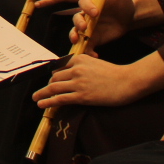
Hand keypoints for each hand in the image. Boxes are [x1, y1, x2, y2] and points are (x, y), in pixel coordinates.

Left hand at [34, 52, 163, 110]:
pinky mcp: (82, 96)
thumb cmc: (115, 74)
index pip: (60, 67)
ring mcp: (78, 82)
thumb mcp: (95, 64)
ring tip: (36, 98)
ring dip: (42, 93)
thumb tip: (71, 75)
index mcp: (79, 59)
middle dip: (48, 86)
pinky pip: (60, 99)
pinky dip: (48, 101)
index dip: (53, 76)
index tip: (49, 81)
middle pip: (55, 77)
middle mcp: (76, 69)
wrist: (128, 81)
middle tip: (42, 92)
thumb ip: (83, 67)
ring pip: (54, 88)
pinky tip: (41, 104)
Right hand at [71, 0, 138, 48]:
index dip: (87, 7)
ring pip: (75, 32)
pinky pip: (85, 46)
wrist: (127, 17)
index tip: (96, 11)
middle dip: (77, 24)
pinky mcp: (92, 39)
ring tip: (79, 43)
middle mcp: (86, 15)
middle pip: (76, 19)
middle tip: (84, 28)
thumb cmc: (122, 1)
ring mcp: (88, 28)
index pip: (83, 3)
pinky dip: (88, 51)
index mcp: (92, 2)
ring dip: (75, 38)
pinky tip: (95, 55)